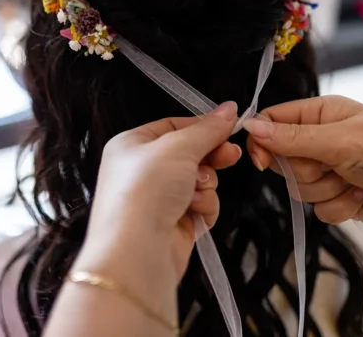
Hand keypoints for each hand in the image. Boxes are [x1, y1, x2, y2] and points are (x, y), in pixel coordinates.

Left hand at [75, 103, 241, 289]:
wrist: (136, 252)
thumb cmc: (145, 190)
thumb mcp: (178, 147)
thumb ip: (207, 129)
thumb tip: (229, 108)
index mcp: (132, 145)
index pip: (173, 126)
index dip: (202, 126)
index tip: (230, 126)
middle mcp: (142, 171)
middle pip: (190, 154)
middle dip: (211, 156)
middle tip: (230, 156)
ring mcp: (158, 199)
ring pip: (200, 181)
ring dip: (206, 185)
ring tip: (195, 192)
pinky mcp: (174, 224)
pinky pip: (202, 206)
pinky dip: (204, 207)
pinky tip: (195, 211)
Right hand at [244, 95, 362, 232]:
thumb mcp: (339, 140)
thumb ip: (292, 138)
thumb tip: (250, 126)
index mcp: (321, 113)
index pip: (274, 122)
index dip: (264, 142)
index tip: (264, 163)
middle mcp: (322, 138)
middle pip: (284, 161)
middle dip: (307, 172)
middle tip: (334, 167)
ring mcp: (331, 168)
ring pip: (299, 188)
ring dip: (326, 191)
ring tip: (354, 182)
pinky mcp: (340, 196)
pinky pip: (318, 209)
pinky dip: (339, 207)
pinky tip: (362, 197)